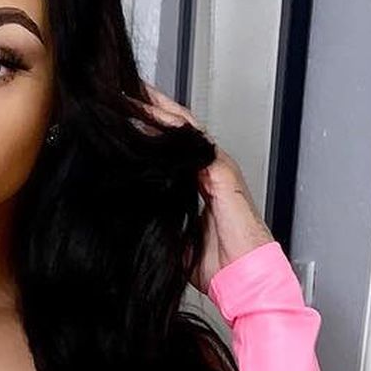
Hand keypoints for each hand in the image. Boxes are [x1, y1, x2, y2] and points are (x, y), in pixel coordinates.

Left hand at [134, 80, 274, 293]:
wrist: (245, 279)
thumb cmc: (222, 266)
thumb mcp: (177, 243)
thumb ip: (160, 224)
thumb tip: (134, 221)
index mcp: (201, 183)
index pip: (173, 146)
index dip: (151, 129)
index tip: (126, 116)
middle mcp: (211, 170)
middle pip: (178, 129)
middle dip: (153, 108)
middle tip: (125, 91)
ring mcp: (218, 168)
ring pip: (185, 128)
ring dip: (159, 110)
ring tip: (133, 94)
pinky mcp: (222, 173)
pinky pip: (194, 142)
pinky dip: (172, 128)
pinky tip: (151, 118)